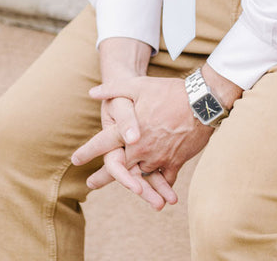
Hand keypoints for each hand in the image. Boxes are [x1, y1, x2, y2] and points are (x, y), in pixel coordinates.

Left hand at [72, 76, 212, 208]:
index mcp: (129, 132)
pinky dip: (160, 183)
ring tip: (126, 192)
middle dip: (103, 176)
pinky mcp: (175, 162)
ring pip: (141, 176)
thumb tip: (92, 92)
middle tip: (91, 183)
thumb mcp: (139, 85)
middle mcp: (140, 149)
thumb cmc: (169, 91)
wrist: (201, 102)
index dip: (88, 151)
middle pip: (118, 167)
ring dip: (133, 185)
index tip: (75, 160)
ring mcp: (158, 158)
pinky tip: (156, 187)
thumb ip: (114, 89)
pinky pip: (164, 178)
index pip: (103, 143)